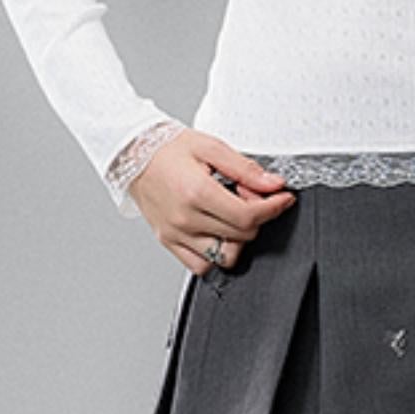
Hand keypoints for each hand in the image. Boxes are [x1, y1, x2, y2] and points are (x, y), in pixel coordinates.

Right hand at [129, 127, 296, 275]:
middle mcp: (185, 218)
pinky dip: (216, 254)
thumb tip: (273, 184)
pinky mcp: (169, 241)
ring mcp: (176, 234)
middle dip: (256, 216)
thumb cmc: (167, 149)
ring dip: (238, 238)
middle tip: (249, 195)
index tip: (282, 199)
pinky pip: (201, 265)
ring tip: (232, 215)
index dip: (273, 208)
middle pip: (242, 235)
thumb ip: (245, 169)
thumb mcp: (211, 147)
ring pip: (225, 256)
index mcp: (197, 192)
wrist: (132, 154)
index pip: (248, 216)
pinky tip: (218, 231)